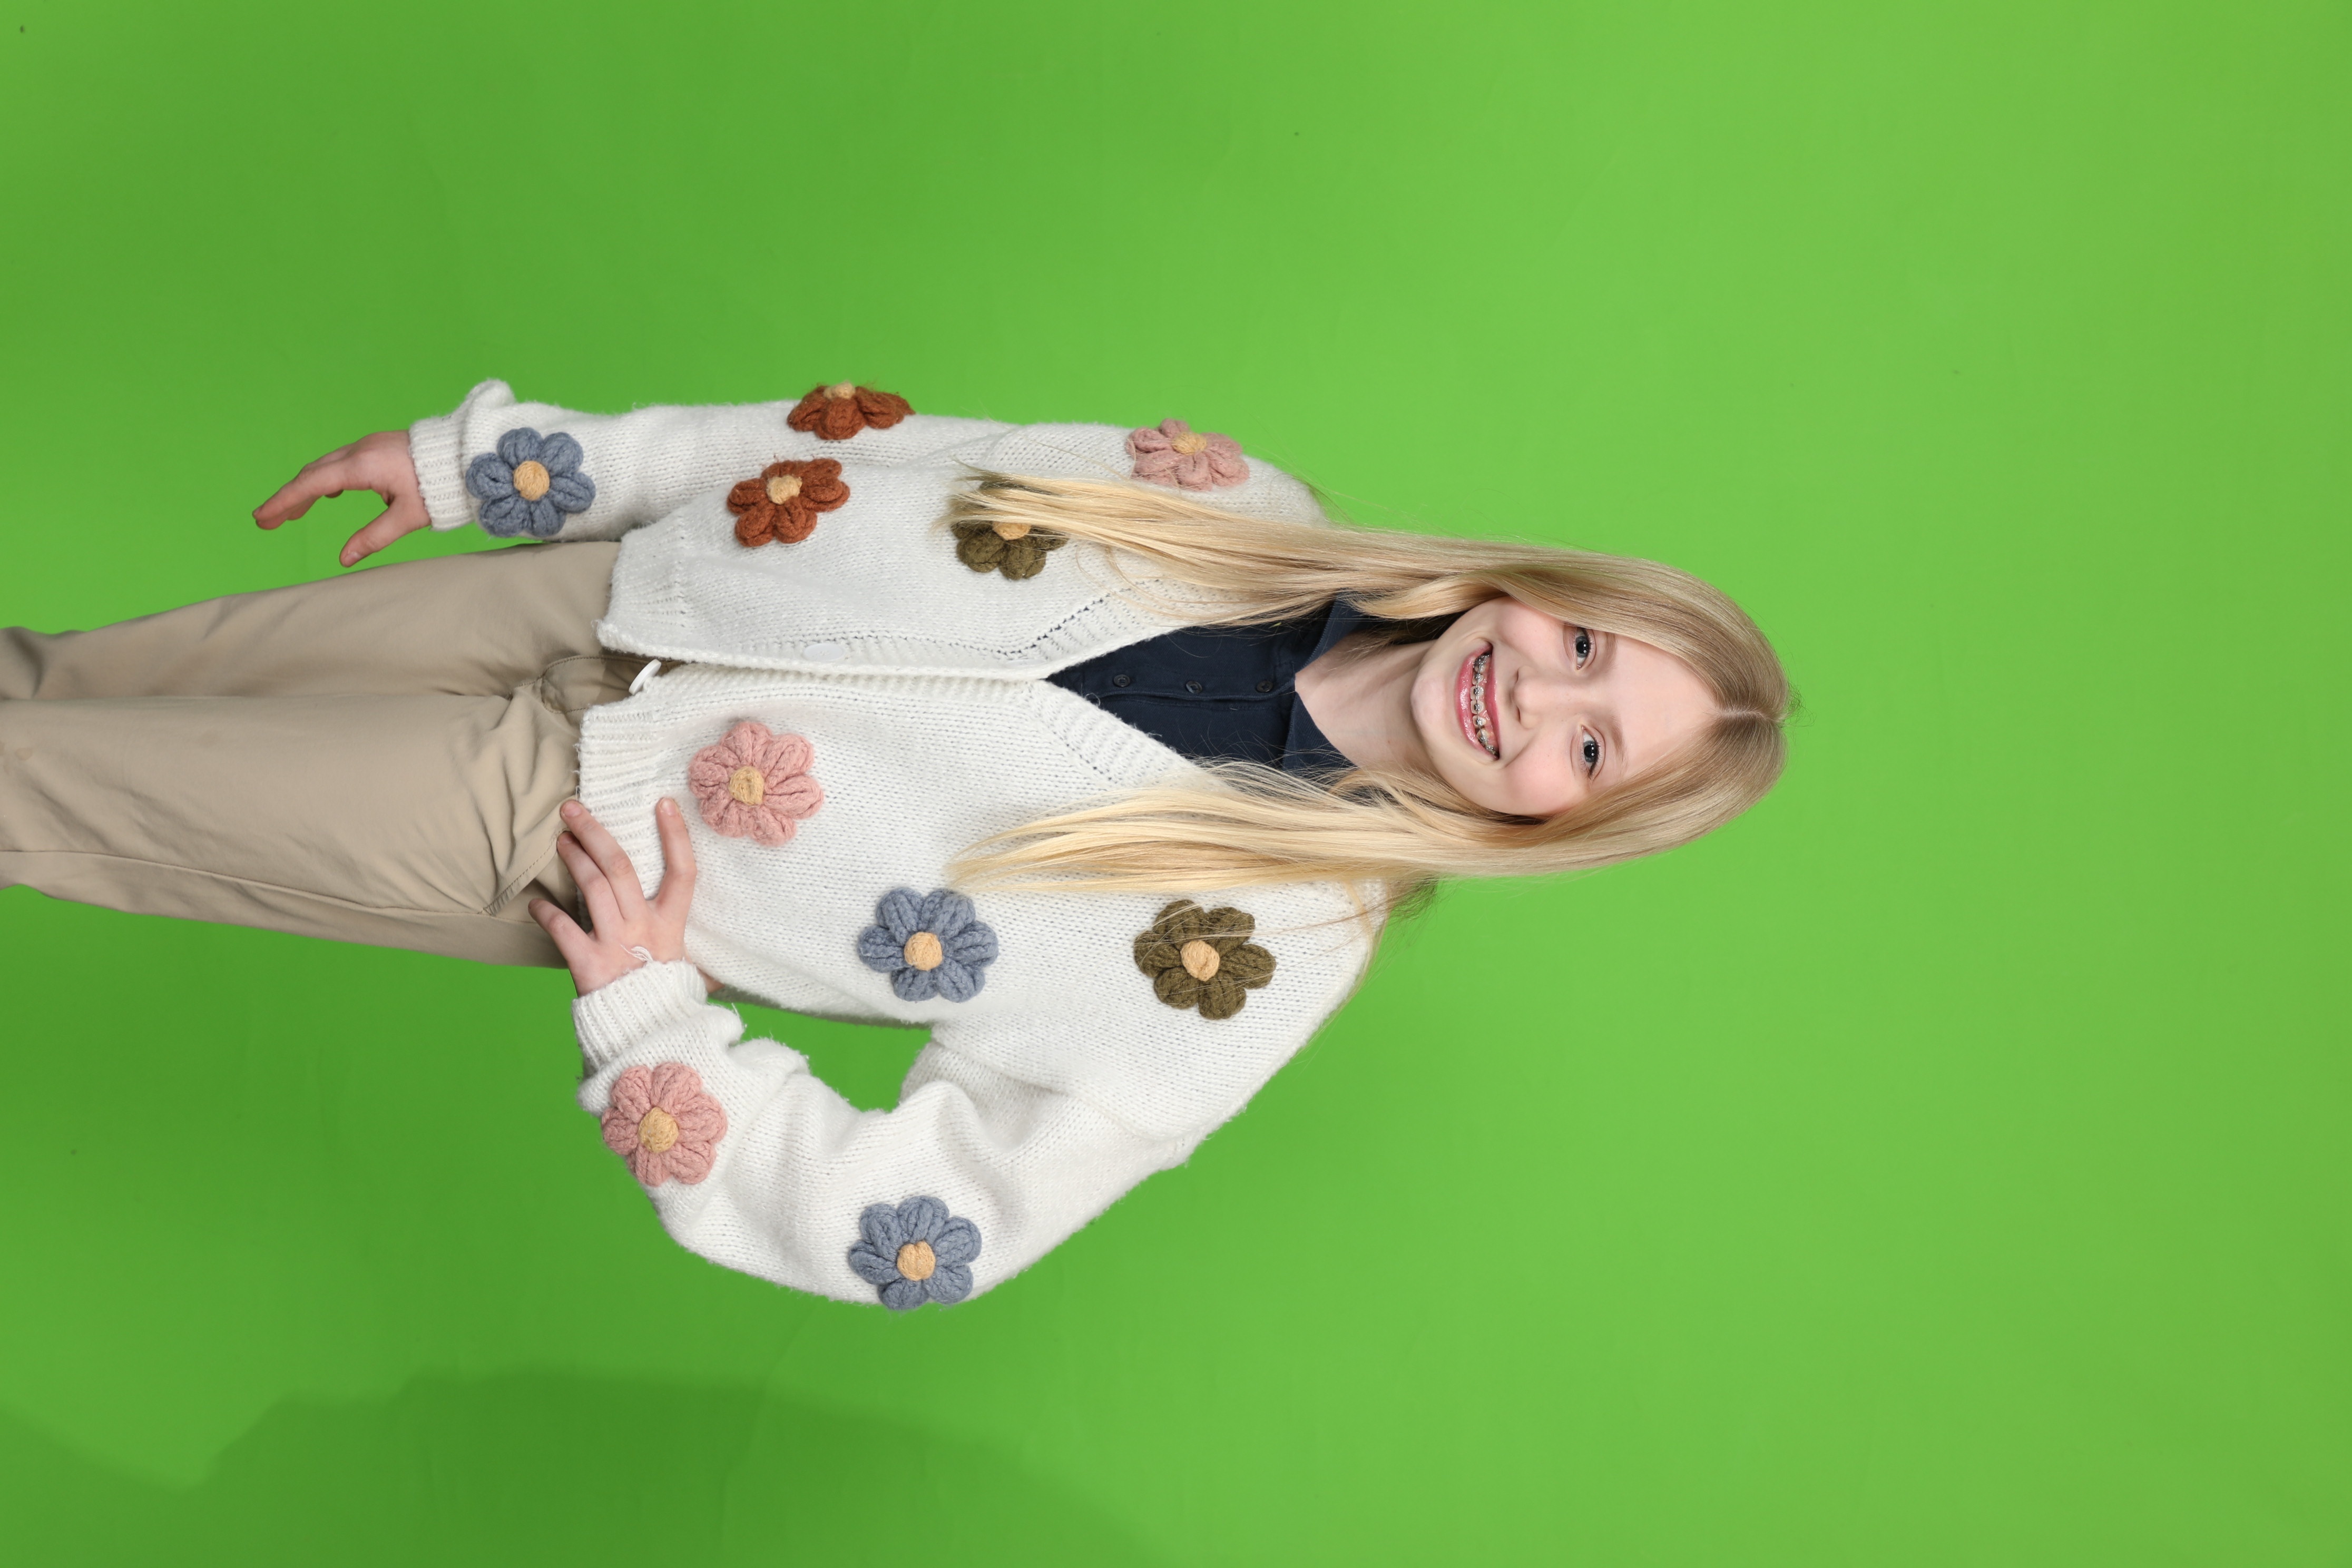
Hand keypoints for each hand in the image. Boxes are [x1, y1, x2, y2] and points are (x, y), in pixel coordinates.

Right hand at [253, 429, 431, 566]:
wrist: (469, 455)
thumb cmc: (443, 485)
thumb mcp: (409, 517)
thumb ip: (374, 537)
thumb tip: (345, 559)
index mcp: (364, 466)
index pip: (312, 484)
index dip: (284, 501)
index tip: (262, 517)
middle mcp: (360, 450)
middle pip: (312, 474)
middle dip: (289, 498)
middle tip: (268, 522)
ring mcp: (368, 445)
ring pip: (326, 466)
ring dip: (307, 489)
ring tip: (292, 515)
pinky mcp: (378, 446)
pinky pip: (342, 462)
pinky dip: (326, 479)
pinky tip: (328, 494)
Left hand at [529, 798, 699, 996]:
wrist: (649, 1040)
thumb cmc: (668, 1004)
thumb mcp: (690, 974)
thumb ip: (695, 960)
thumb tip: (717, 967)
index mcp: (672, 926)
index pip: (683, 871)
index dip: (676, 836)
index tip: (663, 803)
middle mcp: (644, 928)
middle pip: (620, 867)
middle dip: (594, 832)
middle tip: (572, 808)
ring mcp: (616, 944)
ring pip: (593, 887)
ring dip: (573, 858)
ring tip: (560, 840)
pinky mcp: (589, 965)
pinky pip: (563, 931)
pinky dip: (546, 914)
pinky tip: (535, 902)